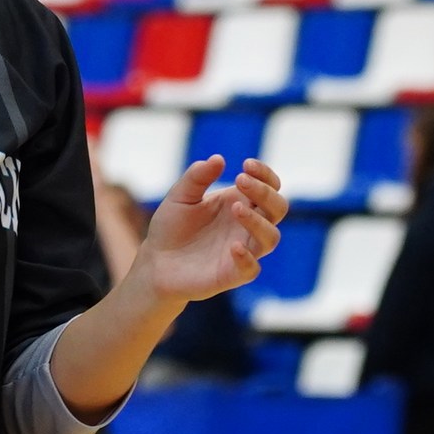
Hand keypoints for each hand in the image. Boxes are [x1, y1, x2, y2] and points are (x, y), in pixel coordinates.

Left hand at [130, 156, 284, 303]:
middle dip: (265, 192)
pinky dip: (247, 257)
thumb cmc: (172, 227)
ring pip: (271, 238)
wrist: (155, 262)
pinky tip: (233, 247)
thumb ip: (197, 177)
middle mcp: (247, 226)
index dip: (265, 174)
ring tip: (236, 209)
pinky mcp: (233, 274)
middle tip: (241, 180)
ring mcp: (243, 250)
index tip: (246, 164)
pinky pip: (252, 268)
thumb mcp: (180, 196)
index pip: (270, 186)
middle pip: (278, 208)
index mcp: (240, 202)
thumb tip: (218, 159)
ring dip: (258, 221)